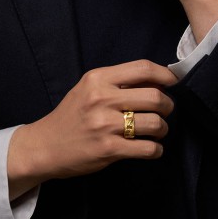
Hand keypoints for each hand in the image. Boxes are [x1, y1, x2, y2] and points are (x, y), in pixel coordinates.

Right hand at [7, 60, 176, 197]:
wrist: (44, 146)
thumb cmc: (70, 117)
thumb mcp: (87, 89)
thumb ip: (116, 83)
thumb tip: (156, 83)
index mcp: (98, 79)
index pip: (143, 68)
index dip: (166, 75)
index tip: (173, 83)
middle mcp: (102, 98)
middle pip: (155, 96)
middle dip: (168, 106)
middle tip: (165, 112)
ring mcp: (104, 125)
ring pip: (155, 123)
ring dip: (163, 129)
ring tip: (158, 132)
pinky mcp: (108, 149)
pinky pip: (147, 148)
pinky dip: (156, 150)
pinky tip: (152, 149)